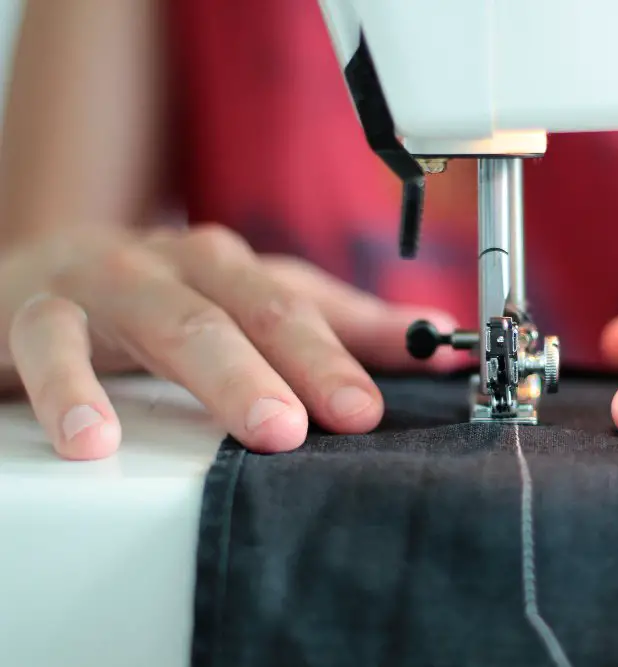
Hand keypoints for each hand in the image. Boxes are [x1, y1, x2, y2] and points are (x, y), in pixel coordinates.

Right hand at [0, 225, 464, 459]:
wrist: (34, 279)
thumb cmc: (155, 301)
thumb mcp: (247, 310)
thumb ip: (338, 328)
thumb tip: (436, 340)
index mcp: (232, 269)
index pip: (303, 305)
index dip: (353, 349)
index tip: (390, 399)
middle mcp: (179, 264)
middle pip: (249, 306)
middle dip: (304, 360)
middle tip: (346, 416)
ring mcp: (107, 280)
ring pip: (169, 316)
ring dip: (225, 372)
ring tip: (268, 429)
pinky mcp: (34, 309)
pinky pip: (50, 341)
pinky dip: (70, 387)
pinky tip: (95, 439)